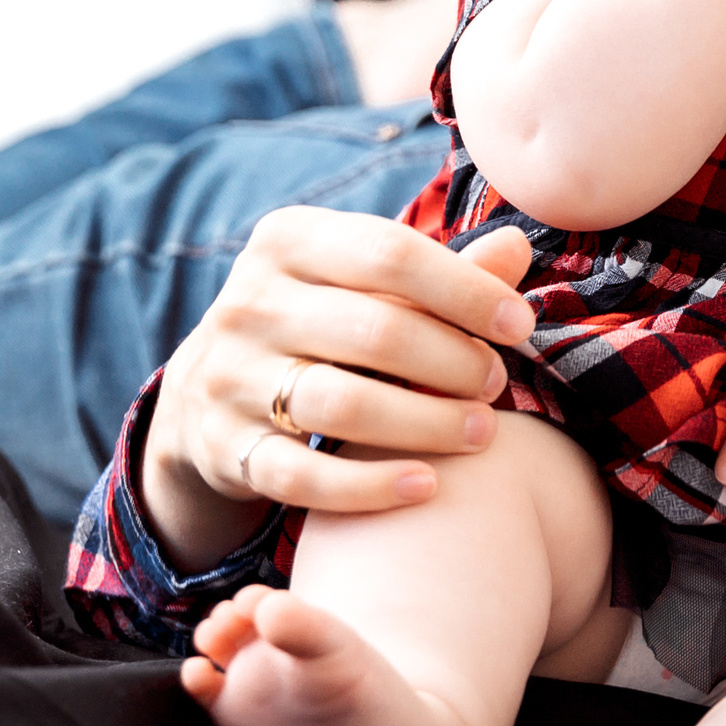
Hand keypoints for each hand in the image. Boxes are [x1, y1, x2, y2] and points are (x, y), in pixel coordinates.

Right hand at [138, 208, 536, 572]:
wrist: (206, 390)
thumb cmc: (321, 321)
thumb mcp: (366, 281)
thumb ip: (441, 271)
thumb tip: (517, 245)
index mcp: (287, 240)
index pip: (391, 254)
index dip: (466, 290)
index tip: (519, 324)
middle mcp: (250, 302)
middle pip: (375, 332)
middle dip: (453, 362)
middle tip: (496, 383)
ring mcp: (230, 377)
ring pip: (342, 405)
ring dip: (426, 423)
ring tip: (480, 431)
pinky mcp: (225, 448)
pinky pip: (303, 477)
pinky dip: (370, 486)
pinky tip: (427, 485)